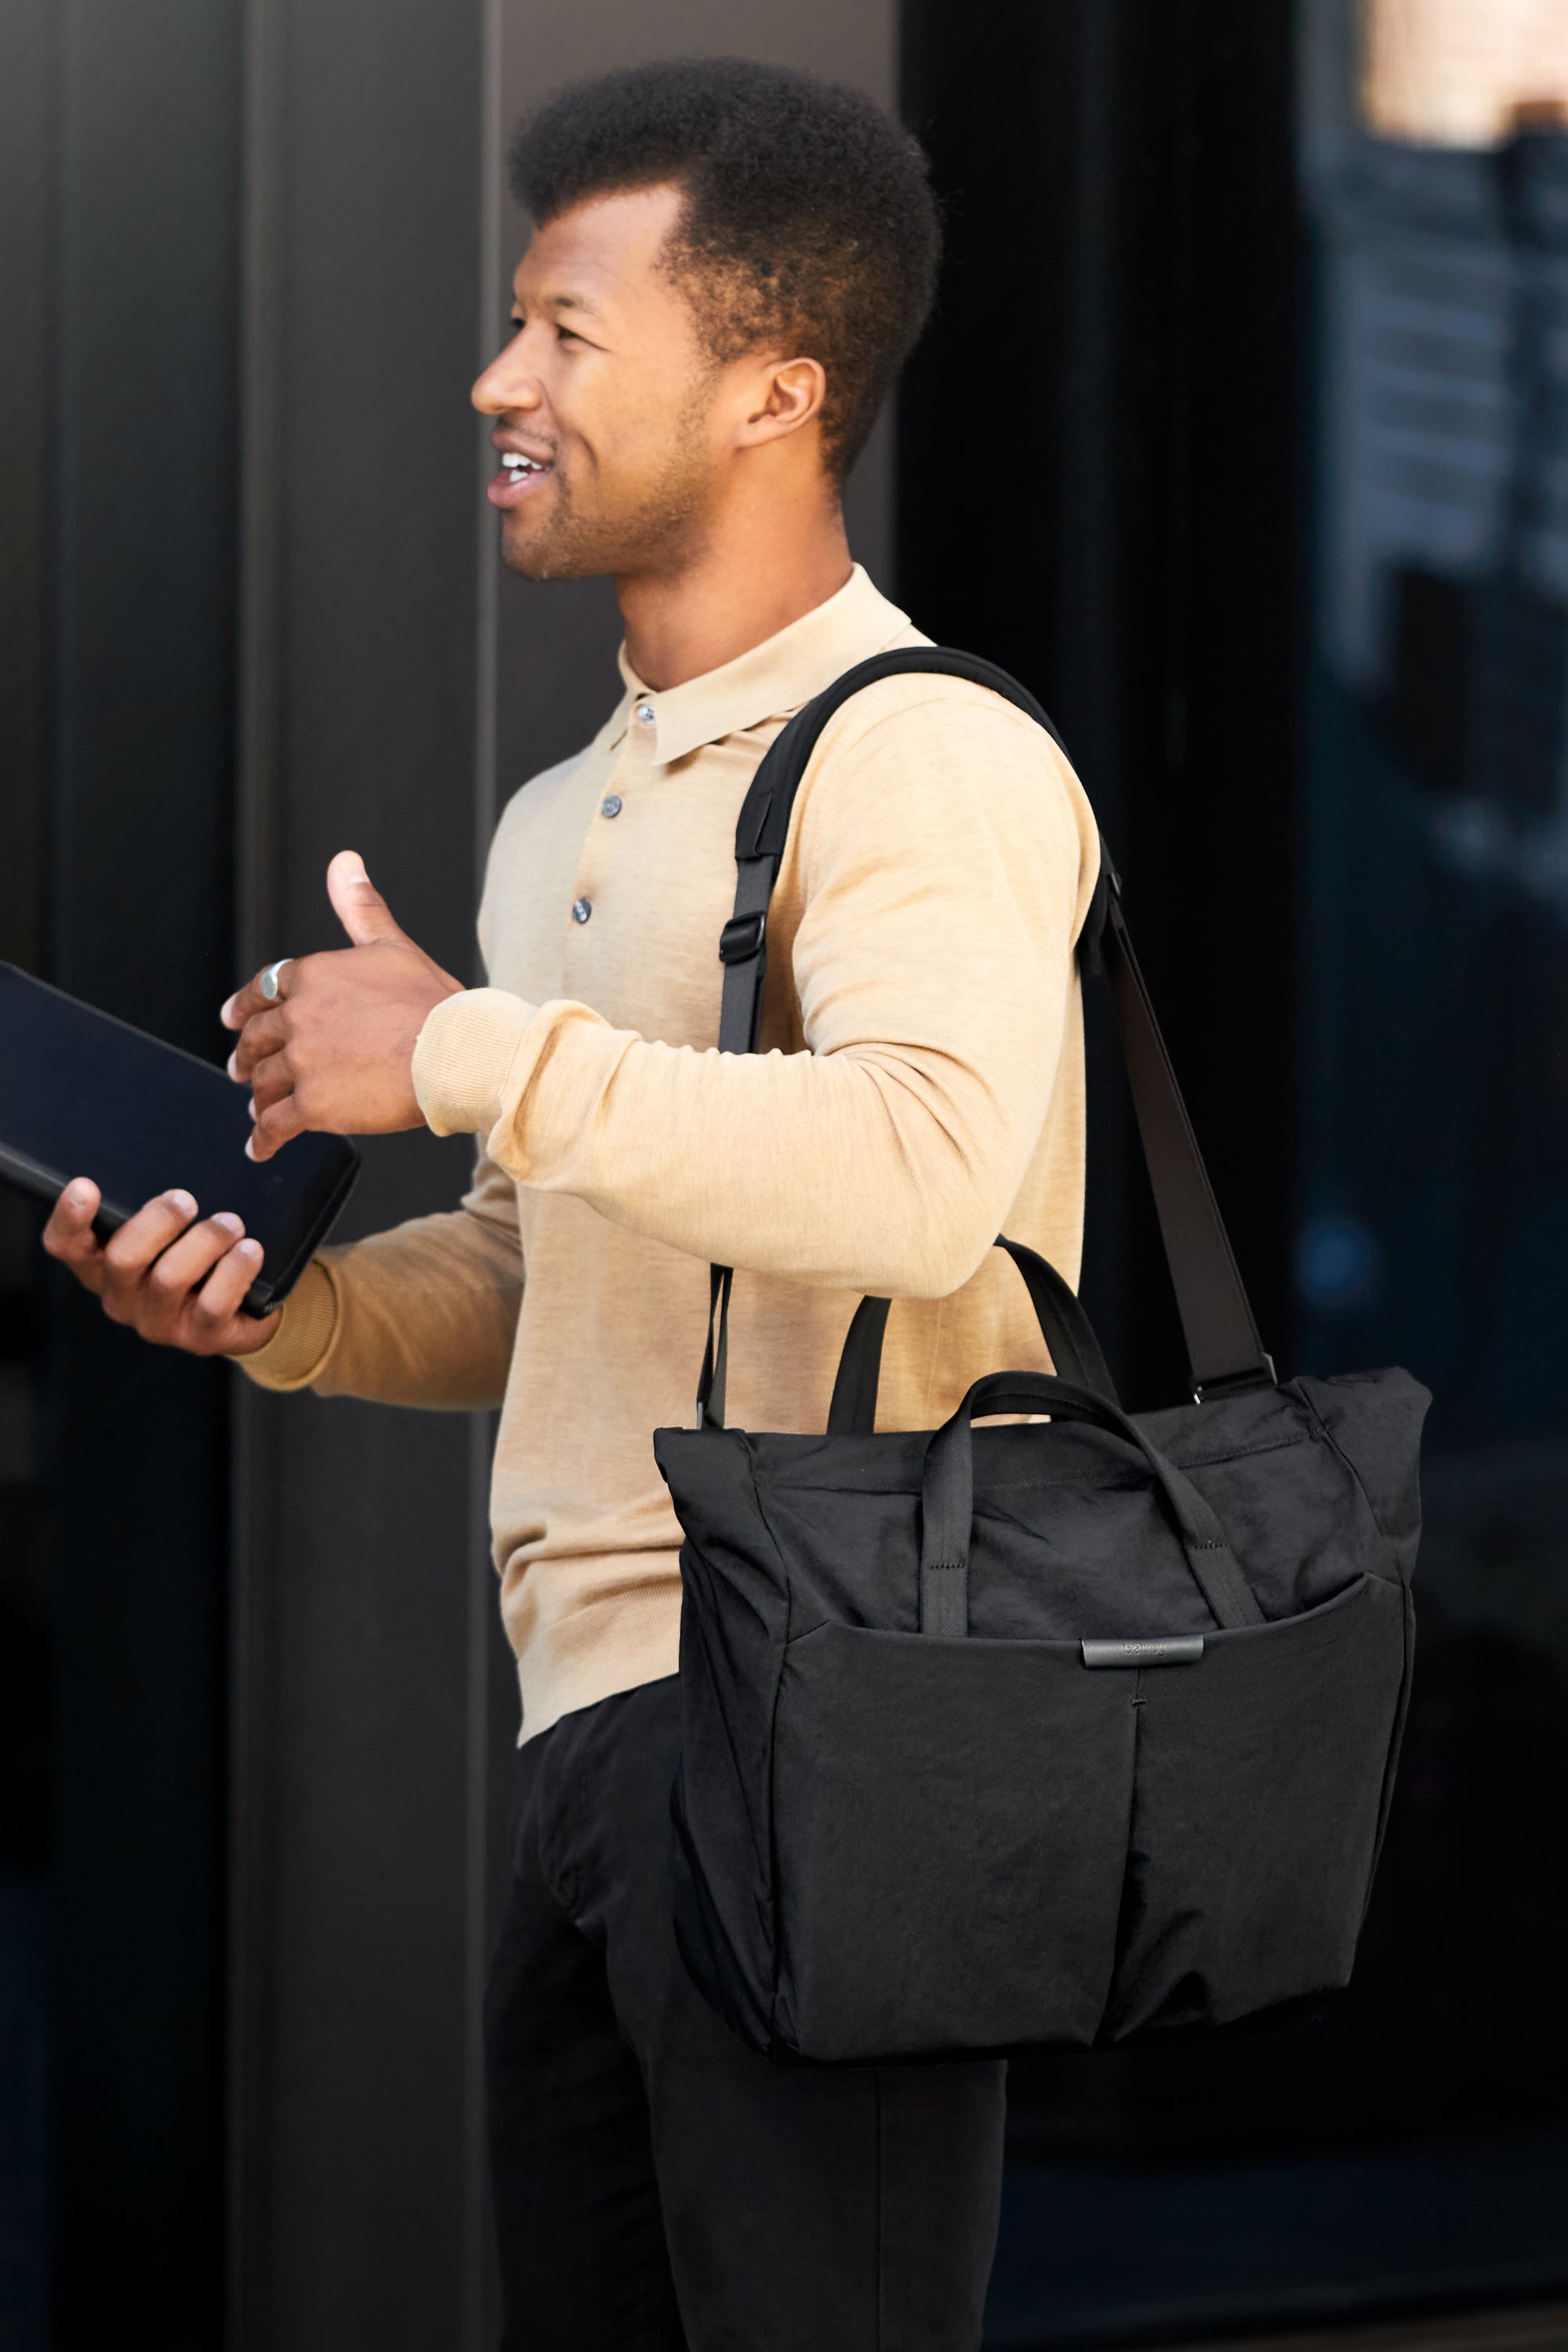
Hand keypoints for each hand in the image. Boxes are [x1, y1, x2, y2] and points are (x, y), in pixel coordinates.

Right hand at [42, 1180, 281, 1355]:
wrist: (241, 1311)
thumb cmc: (193, 1259)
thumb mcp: (166, 1235)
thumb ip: (152, 1213)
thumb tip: (169, 1186)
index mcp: (101, 1267)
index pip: (66, 1246)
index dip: (69, 1219)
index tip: (85, 1186)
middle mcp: (121, 1299)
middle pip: (122, 1258)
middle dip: (158, 1221)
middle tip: (187, 1200)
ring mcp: (158, 1324)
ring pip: (170, 1278)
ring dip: (205, 1240)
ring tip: (231, 1223)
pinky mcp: (199, 1338)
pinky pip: (213, 1304)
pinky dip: (234, 1270)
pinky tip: (250, 1250)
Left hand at [223, 851, 462, 1161]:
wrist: (455, 1053)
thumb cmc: (435, 1004)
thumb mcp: (392, 945)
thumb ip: (360, 908)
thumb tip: (344, 864)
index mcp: (314, 975)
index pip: (265, 989)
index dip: (244, 1006)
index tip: (233, 1018)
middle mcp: (300, 1016)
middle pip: (259, 1038)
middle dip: (247, 1054)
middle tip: (241, 1068)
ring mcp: (303, 1062)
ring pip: (265, 1082)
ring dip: (258, 1096)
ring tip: (258, 1108)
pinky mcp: (312, 1105)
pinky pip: (275, 1124)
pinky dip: (263, 1138)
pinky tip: (261, 1147)